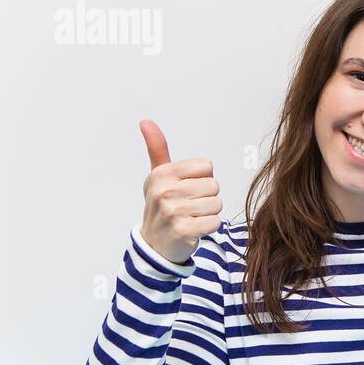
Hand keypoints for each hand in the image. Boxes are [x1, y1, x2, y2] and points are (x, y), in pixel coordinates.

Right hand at [139, 119, 221, 264]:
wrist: (154, 243)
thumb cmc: (161, 205)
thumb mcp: (158, 176)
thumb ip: (157, 148)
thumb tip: (146, 121)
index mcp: (162, 173)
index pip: (207, 166)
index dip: (202, 178)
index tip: (186, 188)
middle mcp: (165, 191)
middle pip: (214, 185)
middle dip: (206, 197)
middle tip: (189, 205)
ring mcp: (173, 212)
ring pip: (217, 204)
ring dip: (208, 212)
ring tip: (191, 216)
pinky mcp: (184, 231)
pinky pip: (215, 222)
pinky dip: (209, 227)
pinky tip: (194, 228)